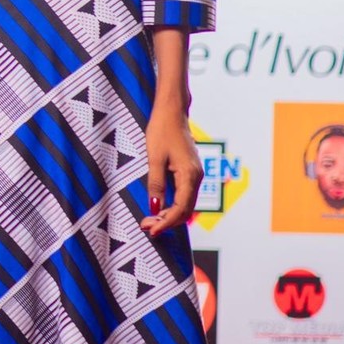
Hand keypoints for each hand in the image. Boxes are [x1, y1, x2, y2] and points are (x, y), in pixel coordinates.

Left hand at [141, 101, 201, 236]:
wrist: (172, 112)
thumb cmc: (162, 131)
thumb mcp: (154, 158)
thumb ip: (155, 183)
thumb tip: (154, 207)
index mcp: (190, 176)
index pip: (181, 209)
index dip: (166, 222)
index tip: (151, 231)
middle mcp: (196, 178)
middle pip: (186, 210)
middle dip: (167, 222)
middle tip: (146, 227)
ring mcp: (195, 175)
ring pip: (186, 204)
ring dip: (169, 215)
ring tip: (150, 220)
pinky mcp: (189, 172)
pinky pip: (184, 195)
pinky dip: (172, 205)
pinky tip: (159, 208)